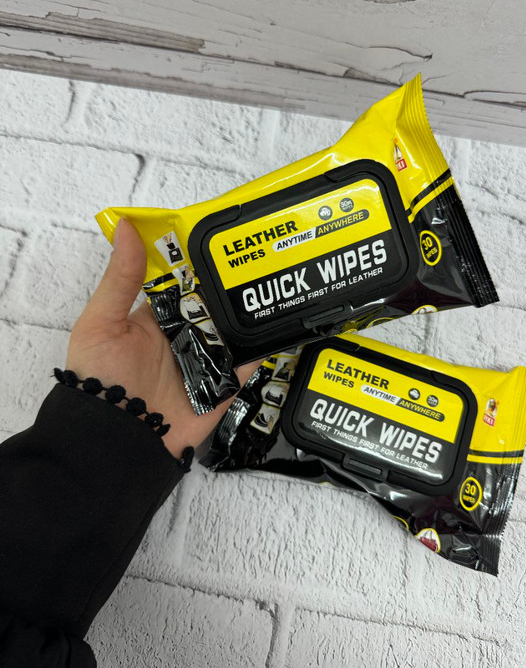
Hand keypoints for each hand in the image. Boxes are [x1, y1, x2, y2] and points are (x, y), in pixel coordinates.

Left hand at [67, 219, 258, 458]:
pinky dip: (264, 348)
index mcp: (157, 317)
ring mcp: (205, 361)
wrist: (117, 441)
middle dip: (235, 284)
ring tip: (279, 283)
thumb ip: (120, 278)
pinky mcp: (223, 387)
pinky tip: (282, 325)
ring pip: (235, 330)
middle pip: (216, 304)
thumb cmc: (101, 379)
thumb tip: (127, 226)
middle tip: (264, 256)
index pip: (184, 282)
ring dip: (252, 312)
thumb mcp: (101, 323)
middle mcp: (183, 336)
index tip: (224, 234)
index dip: (201, 260)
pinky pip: (247, 364)